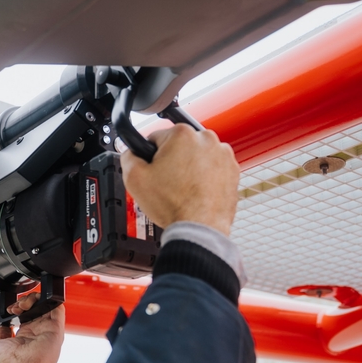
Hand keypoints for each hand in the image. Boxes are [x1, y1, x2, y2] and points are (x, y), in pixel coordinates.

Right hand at [121, 124, 239, 236]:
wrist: (199, 228)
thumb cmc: (174, 205)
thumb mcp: (134, 178)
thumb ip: (128, 156)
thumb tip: (132, 152)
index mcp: (182, 134)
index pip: (156, 138)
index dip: (150, 156)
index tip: (153, 169)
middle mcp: (206, 139)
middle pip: (178, 146)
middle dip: (171, 160)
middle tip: (167, 182)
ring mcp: (222, 154)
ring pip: (197, 156)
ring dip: (189, 168)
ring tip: (182, 189)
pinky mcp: (233, 170)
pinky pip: (213, 168)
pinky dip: (205, 177)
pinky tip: (196, 191)